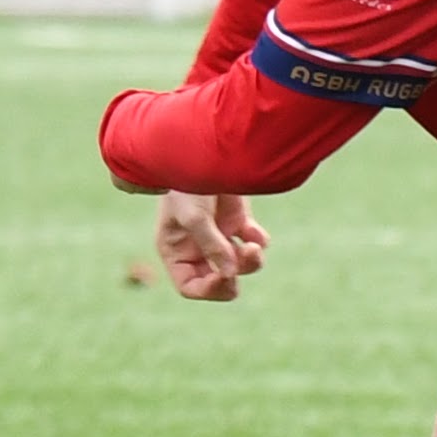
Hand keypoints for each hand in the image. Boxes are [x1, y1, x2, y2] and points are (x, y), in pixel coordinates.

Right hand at [152, 190, 270, 302]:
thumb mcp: (194, 215)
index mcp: (176, 250)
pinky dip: (259, 241)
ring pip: (240, 264)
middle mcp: (197, 247)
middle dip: (234, 275)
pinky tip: (255, 231)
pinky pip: (254, 242)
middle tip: (246, 260)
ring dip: (250, 260)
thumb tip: (230, 275)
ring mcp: (219, 234)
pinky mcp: (238, 220)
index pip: (190, 286)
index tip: (225, 277)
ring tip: (255, 245)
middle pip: (218, 279)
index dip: (208, 289)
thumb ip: (212, 246)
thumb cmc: (186, 181)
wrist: (203, 147)